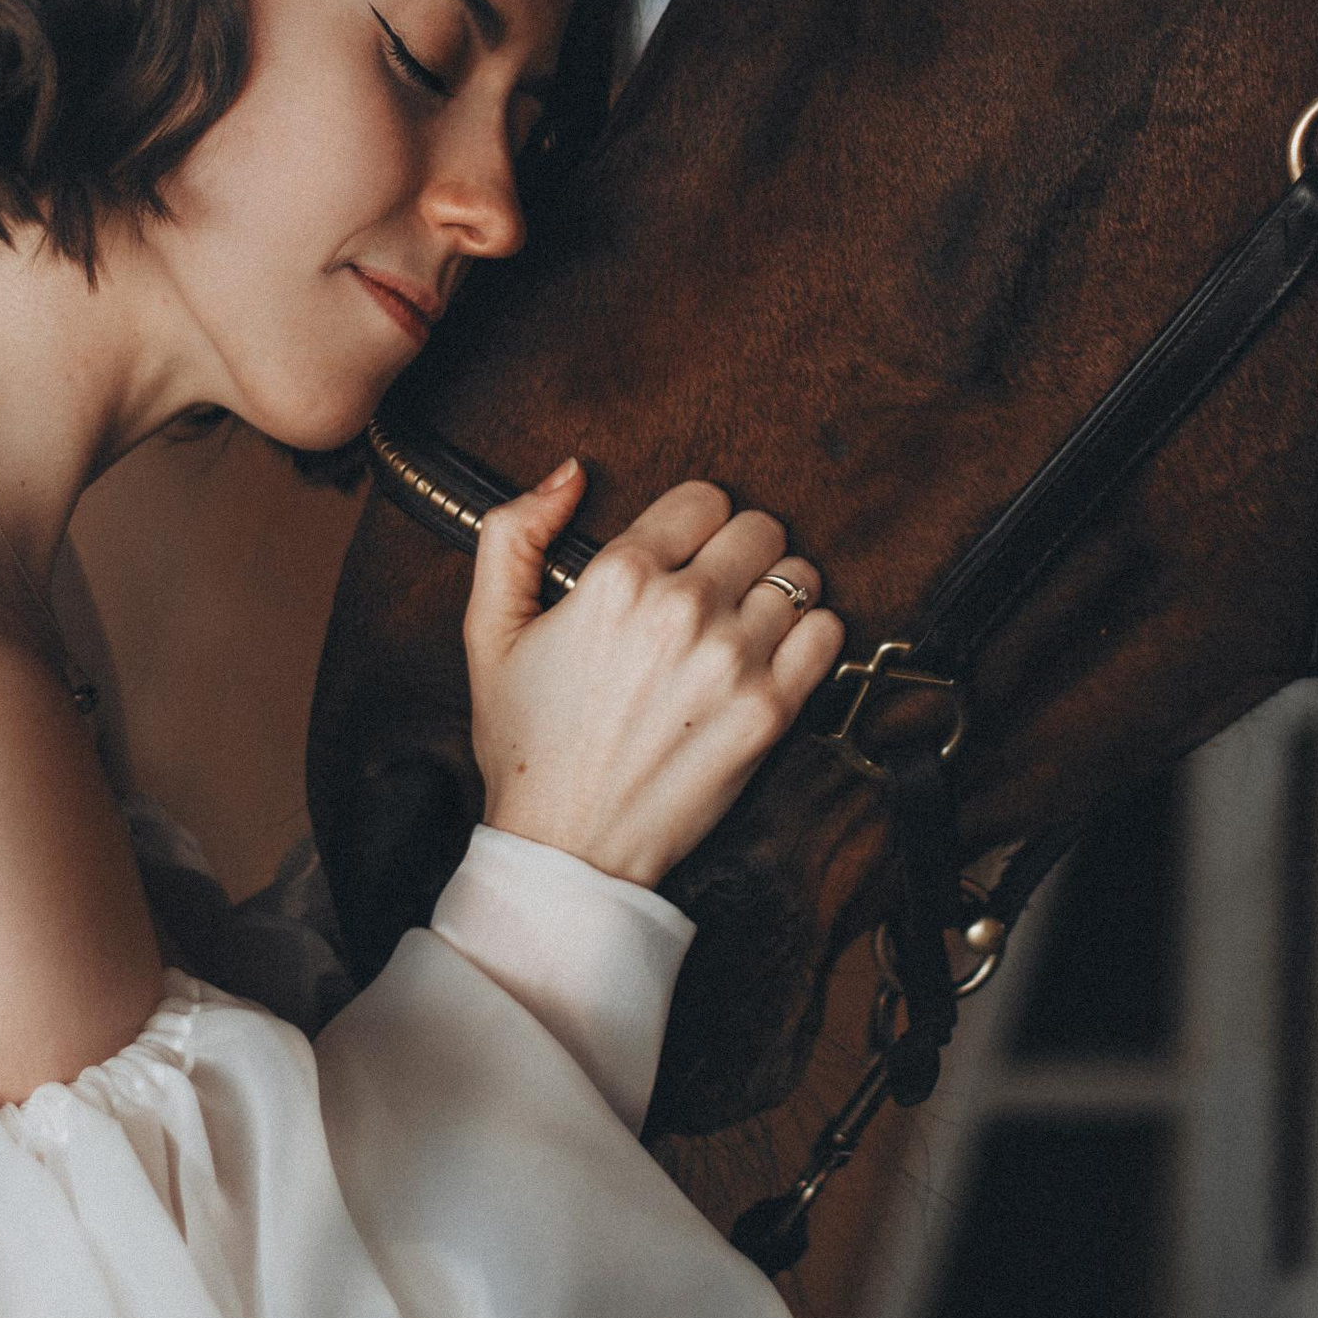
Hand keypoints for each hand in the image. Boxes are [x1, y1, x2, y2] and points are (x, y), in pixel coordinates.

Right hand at [464, 464, 845, 888]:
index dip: (691, 524)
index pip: (703, 497)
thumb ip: (514, 534)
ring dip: (777, 592)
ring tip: (745, 623)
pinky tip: (773, 656)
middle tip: (714, 589)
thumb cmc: (528, 741)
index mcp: (619, 578)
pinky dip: (810, 637)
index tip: (680, 555)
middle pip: (759, 528)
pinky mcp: (771, 711)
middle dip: (738, 551)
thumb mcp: (489, 629)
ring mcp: (733, 661)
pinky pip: (828, 634)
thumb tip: (570, 472)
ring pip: (799, 576)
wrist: (568, 845)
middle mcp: (682, 610)